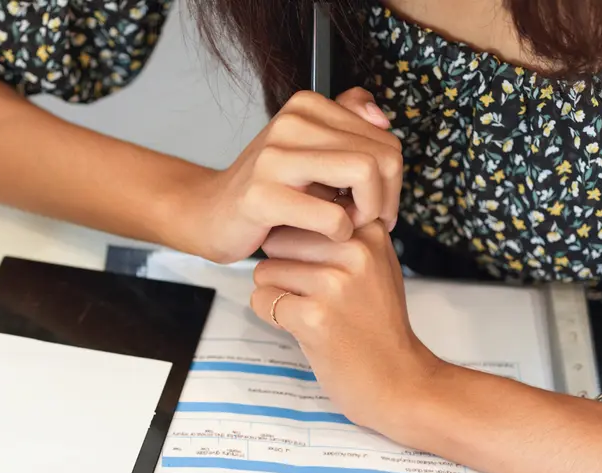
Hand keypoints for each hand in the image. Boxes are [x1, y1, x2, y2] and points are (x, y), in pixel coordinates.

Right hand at [168, 88, 402, 263]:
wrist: (209, 214)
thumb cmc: (268, 189)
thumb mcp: (309, 150)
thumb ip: (346, 121)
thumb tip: (382, 118)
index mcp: (306, 107)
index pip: (383, 136)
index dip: (392, 176)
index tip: (376, 201)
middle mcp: (290, 123)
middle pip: (380, 154)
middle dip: (386, 196)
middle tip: (368, 219)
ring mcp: (274, 159)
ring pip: (363, 174)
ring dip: (368, 211)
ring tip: (349, 224)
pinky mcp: (263, 197)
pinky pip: (333, 215)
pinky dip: (341, 232)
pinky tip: (327, 235)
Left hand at [248, 221, 441, 435]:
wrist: (400, 382)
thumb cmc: (379, 326)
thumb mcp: (376, 265)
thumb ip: (343, 236)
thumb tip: (295, 208)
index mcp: (368, 231)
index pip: (304, 211)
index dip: (297, 240)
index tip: (315, 265)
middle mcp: (354, 251)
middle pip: (278, 239)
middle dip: (282, 267)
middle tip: (311, 295)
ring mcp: (335, 284)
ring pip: (264, 269)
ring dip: (275, 293)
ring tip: (310, 312)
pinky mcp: (314, 316)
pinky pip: (261, 300)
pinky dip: (271, 316)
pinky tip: (301, 328)